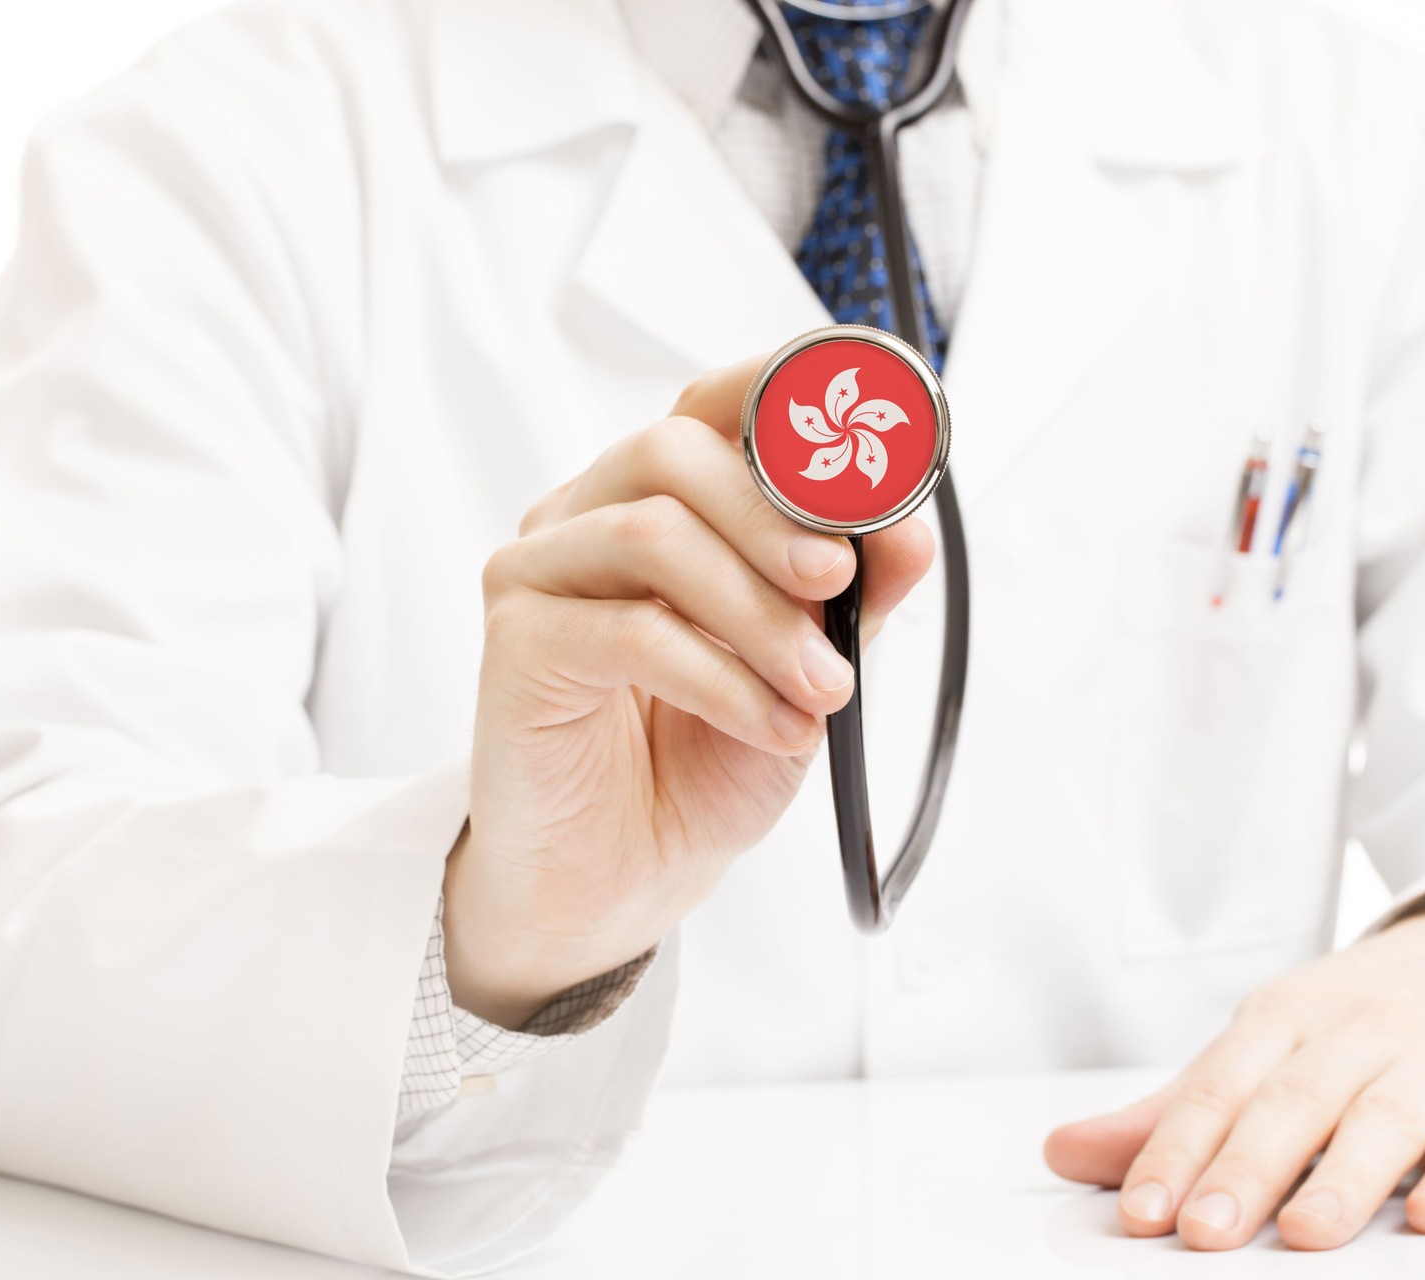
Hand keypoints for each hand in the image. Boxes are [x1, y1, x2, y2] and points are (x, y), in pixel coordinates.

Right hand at [444, 357, 934, 1026]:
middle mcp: (589, 516)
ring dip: (760, 615)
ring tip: (821, 689)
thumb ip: (853, 597)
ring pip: (652, 534)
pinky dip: (723, 679)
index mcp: (658, 500)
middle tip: (838, 582)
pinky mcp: (517, 644)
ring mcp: (540, 573)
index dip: (781, 395)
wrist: (622, 878)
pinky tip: (772, 725)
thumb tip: (907, 528)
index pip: (710, 404)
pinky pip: (630, 632)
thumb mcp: (807, 671)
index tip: (865, 438)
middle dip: (774, 514)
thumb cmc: (702, 760)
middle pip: (673, 450)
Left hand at [1044, 890, 1424, 1249]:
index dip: (1176, 1149)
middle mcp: (1357, 1034)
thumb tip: (1064, 1153)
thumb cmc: (1360, 1019)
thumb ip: (1172, 1111)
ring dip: (1343, 1179)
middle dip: (1245, 1169)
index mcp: (1285, 1017)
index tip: (1139, 1210)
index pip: (1219, 1086)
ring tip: (1302, 1234)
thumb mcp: (1265, 1045)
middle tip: (1202, 1232)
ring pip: (1384, 1121)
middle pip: (1293, 1103)